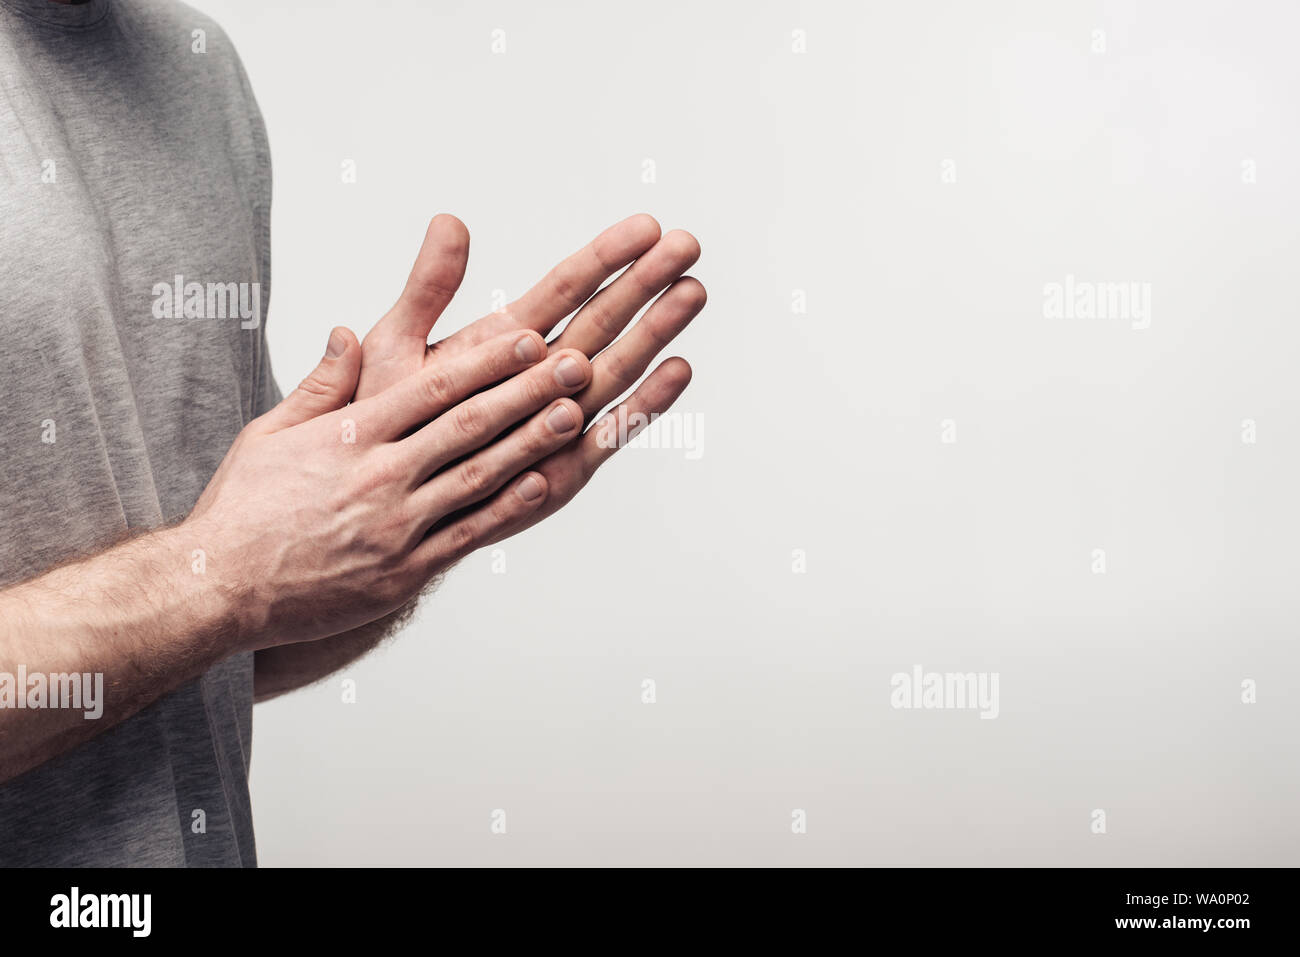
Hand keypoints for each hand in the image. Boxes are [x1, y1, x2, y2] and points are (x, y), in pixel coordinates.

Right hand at [188, 324, 593, 649]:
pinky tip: (544, 484)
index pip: (432, 387)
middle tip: (576, 362)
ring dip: (531, 441)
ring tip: (576, 412)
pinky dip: (507, 509)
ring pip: (476, 475)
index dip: (488, 360)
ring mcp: (394, 525)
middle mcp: (378, 475)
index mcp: (349, 435)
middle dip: (527, 389)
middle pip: (467, 424)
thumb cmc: (243, 509)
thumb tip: (349, 332)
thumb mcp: (270, 434)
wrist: (216, 590)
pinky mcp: (402, 571)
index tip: (529, 335)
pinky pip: (466, 535)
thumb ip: (321, 385)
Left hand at [357, 213, 706, 541]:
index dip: (604, 256)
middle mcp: (540, 379)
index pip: (563, 288)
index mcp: (503, 343)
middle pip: (602, 319)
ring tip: (694, 292)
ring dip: (656, 331)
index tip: (646, 225)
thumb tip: (449, 219)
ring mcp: (556, 423)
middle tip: (689, 244)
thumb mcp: (396, 346)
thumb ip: (428, 288)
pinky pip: (607, 434)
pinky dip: (642, 405)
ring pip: (616, 368)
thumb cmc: (384, 428)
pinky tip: (677, 371)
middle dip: (647, 282)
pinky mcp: (561, 471)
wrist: (379, 505)